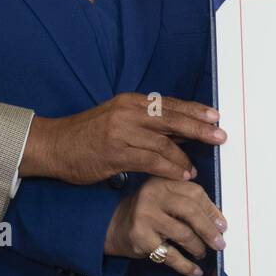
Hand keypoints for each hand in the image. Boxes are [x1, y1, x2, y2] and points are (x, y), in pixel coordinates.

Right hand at [20, 93, 225, 183]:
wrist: (54, 145)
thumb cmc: (88, 134)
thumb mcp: (118, 119)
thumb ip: (147, 122)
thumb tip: (182, 129)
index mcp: (131, 101)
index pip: (170, 104)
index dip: (194, 110)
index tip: (215, 116)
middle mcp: (128, 113)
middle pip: (172, 119)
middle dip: (199, 128)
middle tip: (220, 136)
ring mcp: (122, 132)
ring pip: (164, 142)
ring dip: (184, 157)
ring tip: (197, 168)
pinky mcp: (116, 153)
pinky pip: (151, 161)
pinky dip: (170, 168)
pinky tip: (181, 174)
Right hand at [104, 176, 226, 275]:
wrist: (114, 227)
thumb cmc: (148, 213)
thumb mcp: (164, 199)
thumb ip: (187, 203)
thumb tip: (219, 222)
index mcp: (162, 182)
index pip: (194, 193)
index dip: (212, 210)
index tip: (222, 225)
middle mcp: (152, 195)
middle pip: (190, 211)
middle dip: (209, 230)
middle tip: (220, 243)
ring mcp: (145, 216)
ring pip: (183, 234)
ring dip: (198, 247)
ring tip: (202, 253)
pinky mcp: (141, 238)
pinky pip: (170, 255)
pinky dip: (186, 265)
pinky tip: (195, 271)